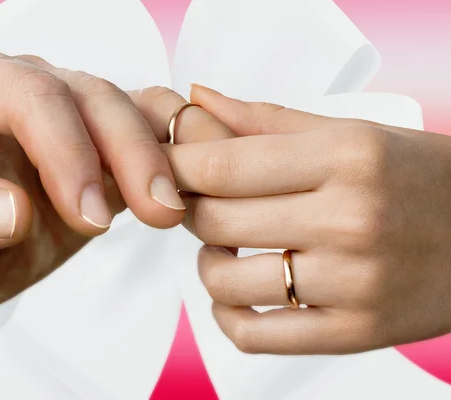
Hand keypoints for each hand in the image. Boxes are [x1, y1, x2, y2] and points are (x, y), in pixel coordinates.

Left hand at [0, 42, 184, 315]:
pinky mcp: (100, 155)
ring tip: (172, 209)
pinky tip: (182, 191)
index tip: (89, 217)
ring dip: (162, 156)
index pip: (30, 96)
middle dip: (130, 154)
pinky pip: (150, 136)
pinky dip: (174, 157)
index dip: (68, 151)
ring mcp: (69, 119)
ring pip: (133, 111)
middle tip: (156, 213)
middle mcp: (24, 88)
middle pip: (94, 98)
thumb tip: (15, 210)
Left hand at [168, 84, 450, 354]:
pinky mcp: (354, 332)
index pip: (221, 165)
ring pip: (225, 282)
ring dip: (207, 265)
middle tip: (196, 203)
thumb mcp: (351, 132)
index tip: (161, 167)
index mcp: (345, 157)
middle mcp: (349, 219)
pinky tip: (237, 295)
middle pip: (215, 221)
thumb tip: (198, 100)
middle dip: (188, 211)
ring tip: (223, 250)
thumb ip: (266, 119)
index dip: (174, 167)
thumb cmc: (419, 178)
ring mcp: (353, 282)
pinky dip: (228, 317)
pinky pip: (254, 336)